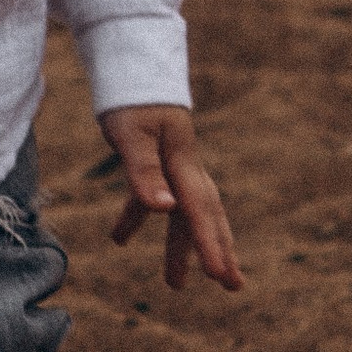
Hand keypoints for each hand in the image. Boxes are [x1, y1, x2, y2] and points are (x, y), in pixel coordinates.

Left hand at [100, 105, 241, 291]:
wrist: (133, 65)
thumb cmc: (131, 98)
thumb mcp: (131, 134)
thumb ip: (145, 172)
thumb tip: (164, 210)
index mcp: (182, 162)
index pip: (199, 211)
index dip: (210, 244)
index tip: (219, 276)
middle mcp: (184, 167)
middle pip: (206, 215)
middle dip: (219, 250)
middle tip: (233, 286)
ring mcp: (174, 165)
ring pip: (184, 213)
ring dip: (183, 246)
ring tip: (177, 284)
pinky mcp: (157, 161)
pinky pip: (154, 197)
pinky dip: (140, 218)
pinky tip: (118, 237)